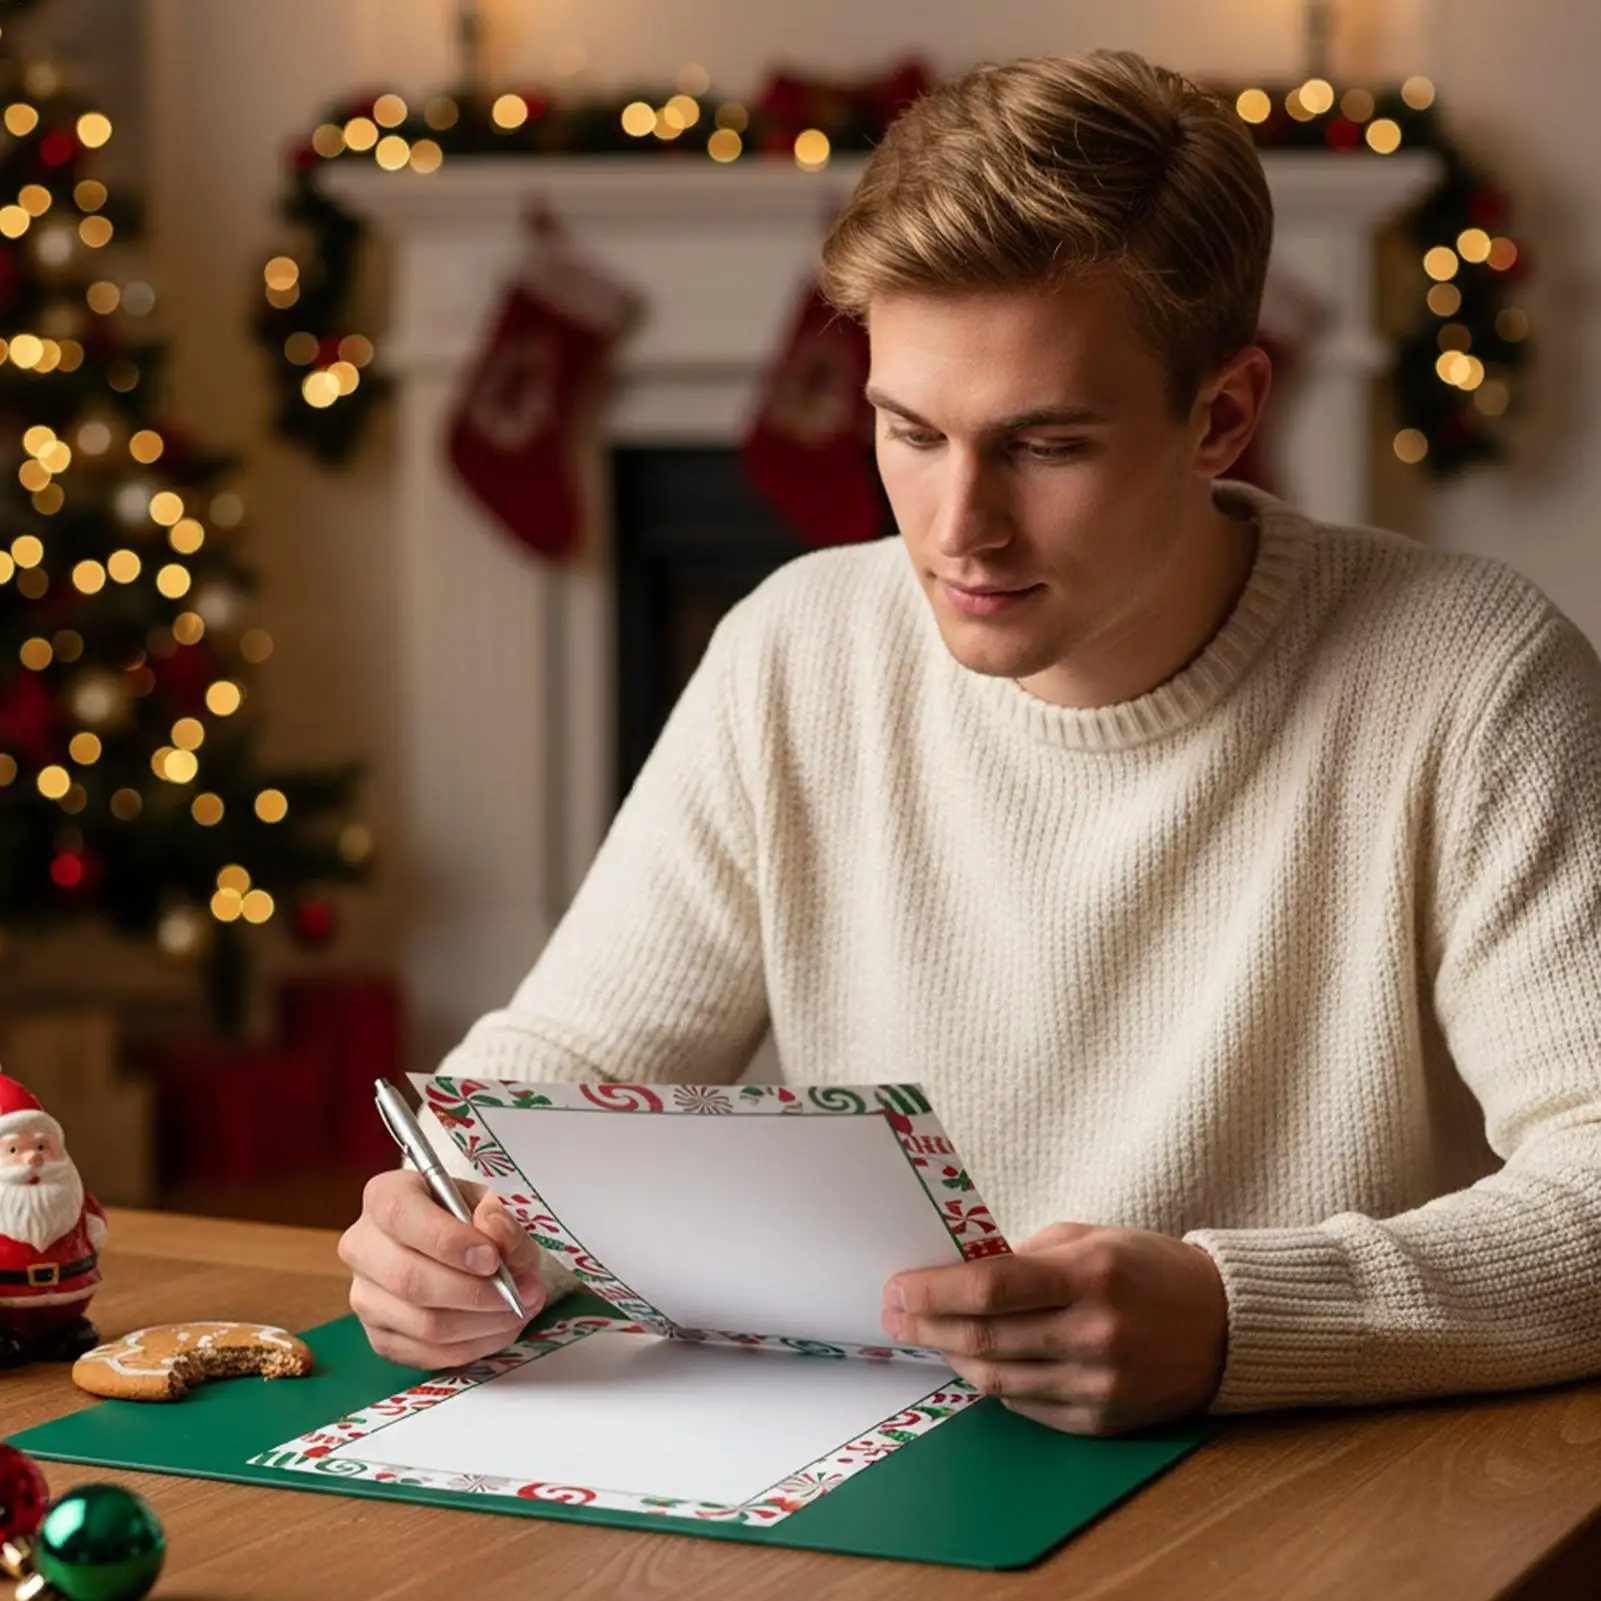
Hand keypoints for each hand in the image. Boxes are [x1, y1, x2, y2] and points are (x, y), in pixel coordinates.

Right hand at [339, 1169, 546, 1368]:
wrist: (447, 1244)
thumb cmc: (463, 1217)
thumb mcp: (486, 1202)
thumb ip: (498, 1216)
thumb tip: (495, 1234)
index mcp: (383, 1197)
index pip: (401, 1217)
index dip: (448, 1241)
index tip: (491, 1258)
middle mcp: (361, 1247)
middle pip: (409, 1281)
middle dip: (474, 1293)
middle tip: (519, 1293)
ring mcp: (364, 1297)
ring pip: (422, 1324)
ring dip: (481, 1325)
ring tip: (519, 1310)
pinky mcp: (378, 1337)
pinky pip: (425, 1354)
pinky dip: (471, 1347)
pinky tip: (499, 1330)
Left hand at [882, 1222, 1226, 1435]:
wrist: (1223, 1325)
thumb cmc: (1147, 1269)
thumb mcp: (1089, 1239)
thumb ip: (1025, 1257)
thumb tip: (955, 1273)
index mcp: (1090, 1276)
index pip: (990, 1287)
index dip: (934, 1291)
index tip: (898, 1288)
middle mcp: (1095, 1334)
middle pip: (985, 1340)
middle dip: (927, 1327)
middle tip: (895, 1316)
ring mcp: (1100, 1385)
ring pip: (997, 1381)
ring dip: (952, 1359)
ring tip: (928, 1337)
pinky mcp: (1101, 1421)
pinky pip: (1026, 1406)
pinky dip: (995, 1384)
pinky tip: (978, 1362)